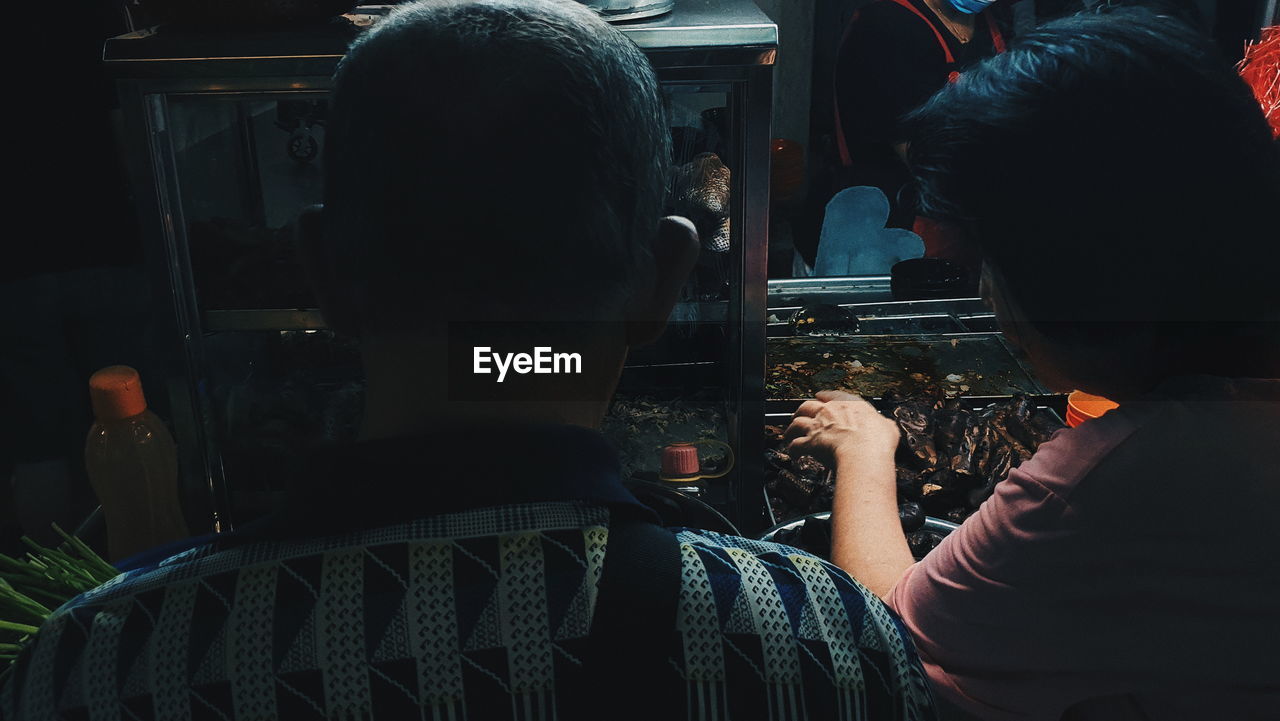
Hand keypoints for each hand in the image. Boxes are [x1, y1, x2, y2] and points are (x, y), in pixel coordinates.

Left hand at [784, 390, 899, 466]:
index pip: (832, 395)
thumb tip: (887, 427)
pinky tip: (794, 454)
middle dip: (802, 410)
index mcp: (848, 404)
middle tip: (800, 415)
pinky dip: (793, 449)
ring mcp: (817, 426)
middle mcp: (829, 412)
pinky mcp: (810, 442)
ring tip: (790, 434)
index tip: (819, 396)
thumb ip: (883, 424)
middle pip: (808, 405)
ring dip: (791, 429)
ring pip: (796, 422)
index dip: (824, 395)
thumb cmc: (877, 440)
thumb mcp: (887, 426)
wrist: (863, 452)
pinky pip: (795, 445)